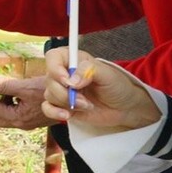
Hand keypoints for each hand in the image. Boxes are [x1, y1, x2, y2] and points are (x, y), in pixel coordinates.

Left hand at [0, 74, 54, 128]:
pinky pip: (9, 111)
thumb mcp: (27, 87)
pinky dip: (2, 102)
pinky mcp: (29, 116)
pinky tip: (4, 91)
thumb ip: (4, 85)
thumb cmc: (55, 93)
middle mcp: (20, 122)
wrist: (77, 99)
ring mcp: (25, 121)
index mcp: (17, 118)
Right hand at [41, 46, 159, 129]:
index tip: (66, 81)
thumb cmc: (117, 86)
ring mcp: (63, 90)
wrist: (124, 108)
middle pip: (50, 79)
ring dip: (66, 103)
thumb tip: (71, 81)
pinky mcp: (62, 106)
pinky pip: (47, 108)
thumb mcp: (107, 74)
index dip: (55, 68)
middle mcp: (65, 74)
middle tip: (83, 99)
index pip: (53, 57)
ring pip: (49, 94)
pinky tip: (67, 115)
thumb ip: (89, 71)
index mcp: (74, 60)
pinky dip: (54, 112)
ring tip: (86, 106)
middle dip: (65, 93)